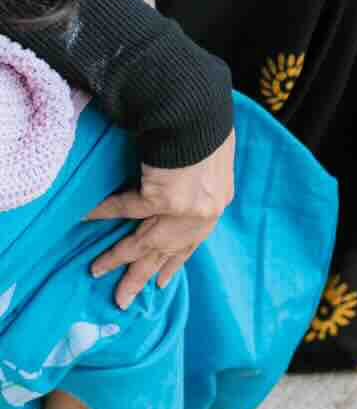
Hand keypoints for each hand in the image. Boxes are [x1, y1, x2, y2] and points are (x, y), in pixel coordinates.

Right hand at [86, 131, 235, 308]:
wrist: (201, 108)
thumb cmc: (207, 123)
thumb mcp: (213, 157)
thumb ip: (199, 178)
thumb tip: (180, 180)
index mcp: (218, 201)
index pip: (193, 240)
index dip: (175, 261)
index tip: (162, 281)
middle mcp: (205, 212)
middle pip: (168, 250)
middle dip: (143, 275)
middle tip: (124, 300)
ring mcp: (185, 208)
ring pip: (145, 242)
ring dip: (119, 258)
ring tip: (97, 271)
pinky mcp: (163, 198)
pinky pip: (125, 209)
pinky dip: (104, 212)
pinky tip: (86, 218)